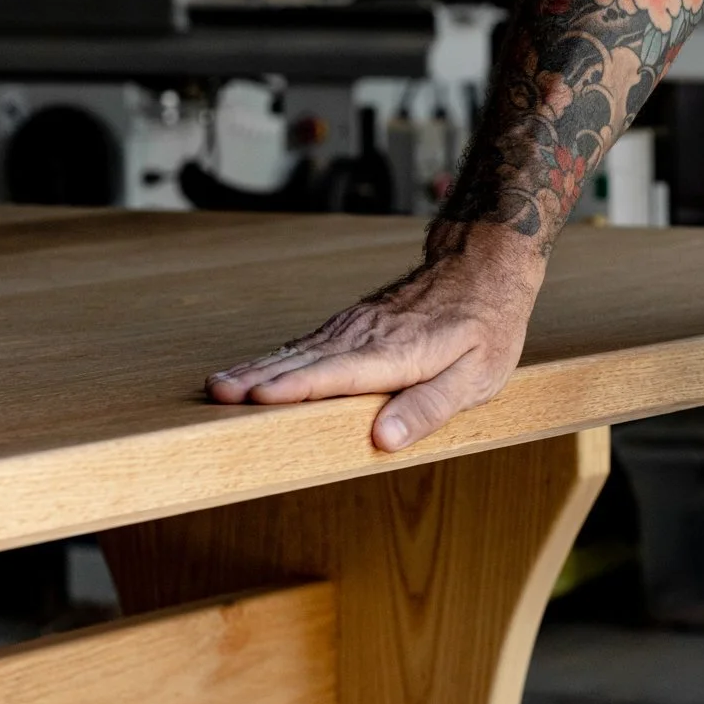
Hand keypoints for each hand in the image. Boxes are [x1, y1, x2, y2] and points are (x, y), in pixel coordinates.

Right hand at [206, 229, 544, 451]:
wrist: (482, 265)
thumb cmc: (486, 327)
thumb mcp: (477, 377)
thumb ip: (428, 408)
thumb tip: (384, 438)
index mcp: (399, 353)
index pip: (339, 373)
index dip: (299, 387)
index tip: (258, 396)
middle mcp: (369, 335)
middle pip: (307, 360)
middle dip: (260, 378)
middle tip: (217, 394)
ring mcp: (356, 324)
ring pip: (300, 349)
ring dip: (258, 367)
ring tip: (219, 385)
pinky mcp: (352, 322)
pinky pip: (307, 342)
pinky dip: (276, 356)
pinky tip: (253, 370)